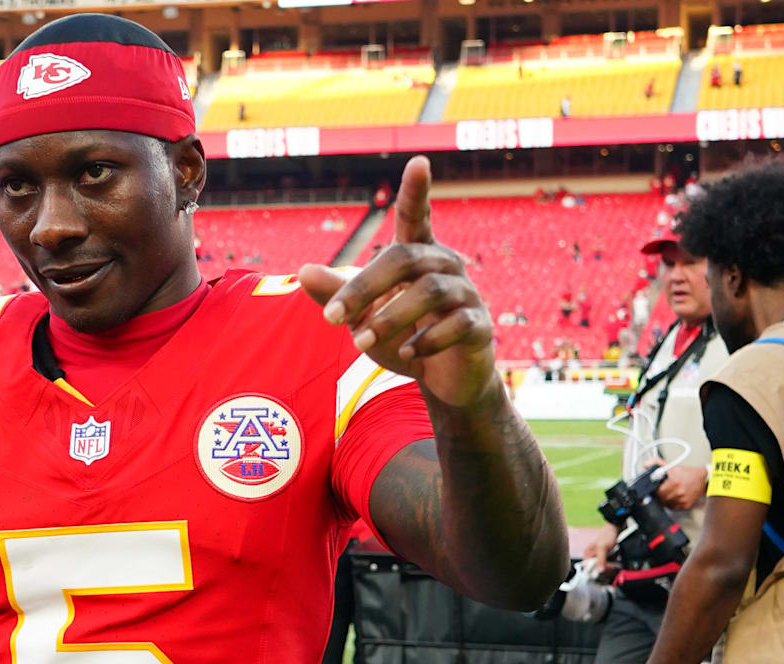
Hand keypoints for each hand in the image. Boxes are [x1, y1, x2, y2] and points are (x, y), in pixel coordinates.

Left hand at [299, 156, 496, 407]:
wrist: (441, 381)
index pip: (416, 216)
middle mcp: (445, 265)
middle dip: (363, 287)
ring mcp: (467, 294)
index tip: (419, 161)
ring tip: (361, 342)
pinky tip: (408, 354)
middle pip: (404, 258)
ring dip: (390, 317)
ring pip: (431, 290)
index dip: (416, 191)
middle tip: (331, 318)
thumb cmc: (400, 337)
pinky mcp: (480, 326)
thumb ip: (335, 294)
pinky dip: (427, 339)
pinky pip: (457, 324)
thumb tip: (302, 272)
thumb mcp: (361, 317)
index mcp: (417, 256)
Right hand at [584, 522, 619, 574]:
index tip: (603, 571)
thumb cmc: (606, 537)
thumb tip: (600, 571)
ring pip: (604, 571)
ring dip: (610, 568)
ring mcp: (599, 561)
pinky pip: (609, 568)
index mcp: (587, 556)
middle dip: (605, 569)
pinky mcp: (606, 561)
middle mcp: (592, 559)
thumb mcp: (602, 548)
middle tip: (612, 565)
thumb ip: (600, 559)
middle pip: (596, 572)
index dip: (595, 572)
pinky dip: (613, 567)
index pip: (587, 570)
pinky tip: (615, 562)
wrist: (615, 532)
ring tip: (614, 562)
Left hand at [655, 464, 705, 510]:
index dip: (654, 489)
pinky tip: (673, 497)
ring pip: (666, 503)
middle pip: (661, 498)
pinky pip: (673, 507)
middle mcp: (679, 492)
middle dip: (659, 494)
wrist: (702, 479)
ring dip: (664, 499)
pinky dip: (671, 503)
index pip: (657, 491)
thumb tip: (646, 465)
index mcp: (674, 482)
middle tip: (660, 490)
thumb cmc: (687, 473)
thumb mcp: (671, 465)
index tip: (654, 488)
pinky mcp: (686, 505)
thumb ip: (656, 463)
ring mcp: (682, 499)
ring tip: (667, 493)